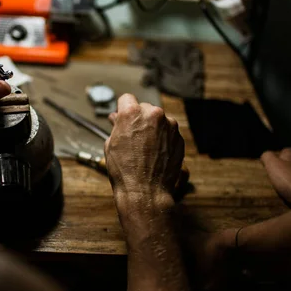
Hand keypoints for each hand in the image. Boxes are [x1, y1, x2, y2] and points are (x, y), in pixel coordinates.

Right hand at [104, 94, 184, 220]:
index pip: (127, 99)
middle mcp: (153, 114)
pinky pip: (168, 132)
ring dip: (152, 128)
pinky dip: (163, 139)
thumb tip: (117, 118)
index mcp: (132, 113)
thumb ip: (116, 126)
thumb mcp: (111, 144)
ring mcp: (169, 126)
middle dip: (139, 119)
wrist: (145, 192)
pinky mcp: (179, 138)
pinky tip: (155, 153)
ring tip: (145, 148)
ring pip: (158, 120)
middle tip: (133, 135)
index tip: (122, 117)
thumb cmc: (124, 170)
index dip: (123, 109)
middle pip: (144, 108)